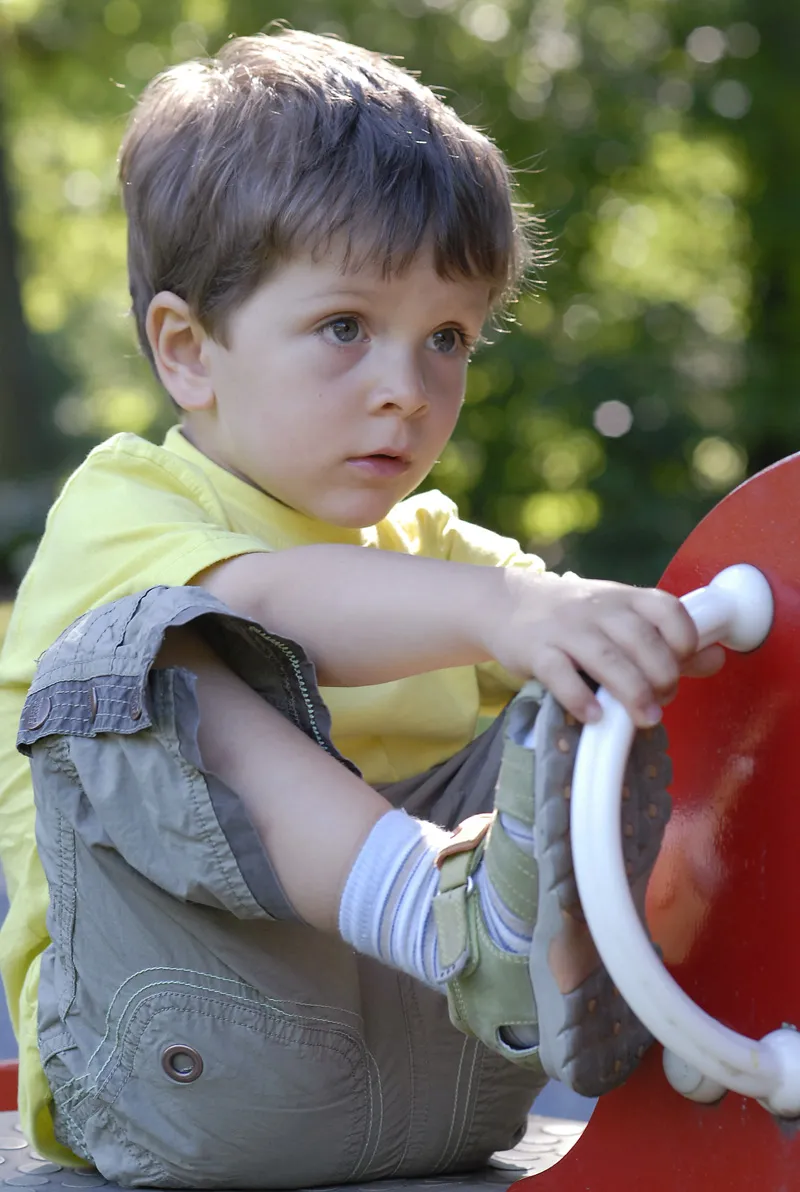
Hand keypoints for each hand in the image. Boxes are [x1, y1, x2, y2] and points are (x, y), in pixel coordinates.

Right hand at [484, 571, 724, 727]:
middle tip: (662, 701)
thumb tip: (716, 659)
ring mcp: (564, 628)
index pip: (666, 609)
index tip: (683, 662)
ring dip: (631, 691)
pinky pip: (558, 674)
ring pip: (604, 657)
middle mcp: (597, 608)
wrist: (507, 603)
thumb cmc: (576, 617)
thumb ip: (667, 640)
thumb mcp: (621, 618)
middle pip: (639, 639)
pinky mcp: (535, 650)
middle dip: (660, 675)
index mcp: (624, 598)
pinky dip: (579, 697)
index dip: (684, 638)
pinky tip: (594, 716)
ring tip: (645, 719)